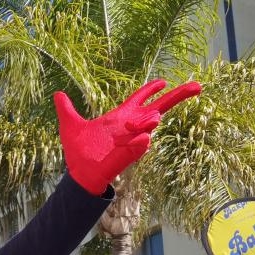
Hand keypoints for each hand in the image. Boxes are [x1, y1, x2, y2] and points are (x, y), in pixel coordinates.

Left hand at [55, 80, 200, 194]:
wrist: (78, 173)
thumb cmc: (78, 151)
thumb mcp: (70, 126)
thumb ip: (66, 109)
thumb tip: (57, 94)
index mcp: (120, 117)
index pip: (140, 99)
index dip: (151, 89)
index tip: (164, 80)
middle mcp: (130, 126)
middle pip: (159, 108)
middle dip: (177, 97)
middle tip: (197, 86)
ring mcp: (131, 140)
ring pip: (149, 126)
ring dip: (153, 120)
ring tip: (156, 116)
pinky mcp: (127, 155)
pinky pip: (139, 146)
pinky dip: (143, 141)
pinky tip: (146, 136)